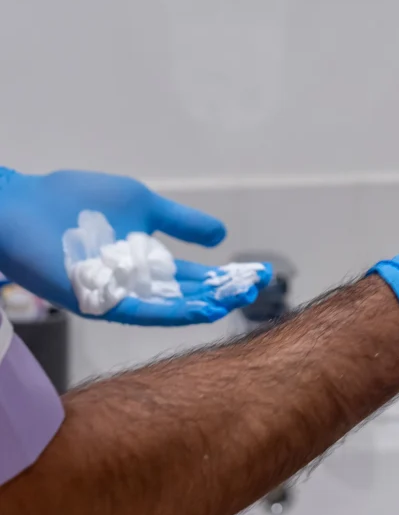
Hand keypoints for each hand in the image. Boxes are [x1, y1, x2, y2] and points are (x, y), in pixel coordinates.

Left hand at [0, 169, 270, 324]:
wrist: (22, 207)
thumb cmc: (75, 201)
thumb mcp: (142, 204)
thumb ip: (180, 222)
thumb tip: (220, 237)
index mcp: (145, 261)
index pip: (194, 275)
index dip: (227, 275)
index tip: (259, 272)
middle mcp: (135, 283)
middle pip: (188, 293)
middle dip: (224, 292)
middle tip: (257, 286)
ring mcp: (117, 294)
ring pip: (169, 306)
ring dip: (205, 305)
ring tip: (237, 300)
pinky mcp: (97, 301)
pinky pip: (140, 312)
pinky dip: (173, 312)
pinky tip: (201, 308)